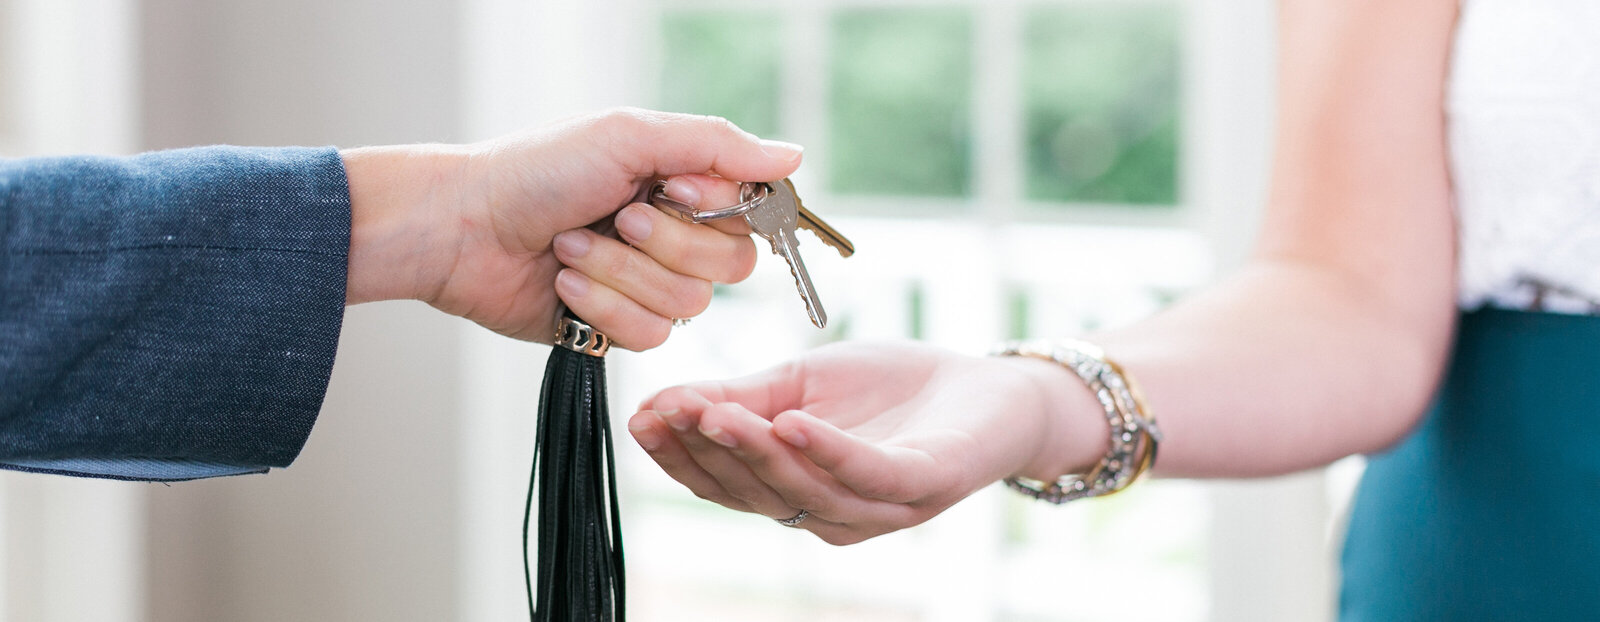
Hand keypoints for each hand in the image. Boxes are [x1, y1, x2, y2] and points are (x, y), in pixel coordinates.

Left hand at [341, 108, 802, 349]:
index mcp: (684, 185)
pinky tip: (564, 284)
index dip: (717, 209)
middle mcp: (674, 236)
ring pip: (686, 305)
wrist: (464, 228)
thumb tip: (794, 156)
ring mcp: (647, 285)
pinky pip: (648, 337)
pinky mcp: (617, 328)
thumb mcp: (630, 137)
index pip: (751, 213)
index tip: (672, 188)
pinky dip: (602, 308)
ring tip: (571, 246)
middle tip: (616, 216)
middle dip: (666, 244)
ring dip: (620, 273)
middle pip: (730, 265)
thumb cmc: (538, 170)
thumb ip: (717, 146)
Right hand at [627, 341, 1105, 543]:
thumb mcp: (800, 383)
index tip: (640, 416)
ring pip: (802, 491)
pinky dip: (825, 450)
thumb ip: (738, 398)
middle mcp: (833, 514)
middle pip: (755, 494)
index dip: (680, 455)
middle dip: (706, 453)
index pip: (726, 485)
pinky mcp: (924, 485)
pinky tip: (792, 421)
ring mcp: (880, 507)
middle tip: (669, 410)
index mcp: (797, 493)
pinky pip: (866, 475)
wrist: (990, 386)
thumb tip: (659, 403)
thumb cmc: (893, 389)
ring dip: (753, 452)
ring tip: (713, 412)